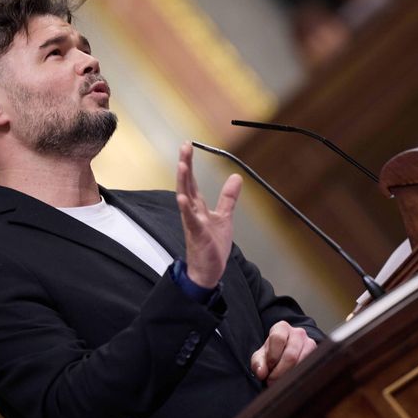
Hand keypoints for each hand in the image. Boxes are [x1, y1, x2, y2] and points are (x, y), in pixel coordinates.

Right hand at [176, 142, 241, 287]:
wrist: (208, 271)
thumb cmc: (211, 245)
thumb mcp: (224, 217)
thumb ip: (228, 197)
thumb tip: (236, 177)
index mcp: (198, 207)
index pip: (192, 181)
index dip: (189, 164)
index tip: (187, 145)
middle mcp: (192, 212)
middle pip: (187, 184)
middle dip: (185, 165)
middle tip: (184, 146)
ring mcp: (193, 222)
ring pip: (185, 198)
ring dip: (183, 181)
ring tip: (181, 164)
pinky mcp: (197, 235)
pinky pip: (190, 220)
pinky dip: (186, 209)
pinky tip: (183, 198)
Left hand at [250, 321, 316, 382]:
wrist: (287, 352)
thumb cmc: (272, 353)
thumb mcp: (261, 356)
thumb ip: (258, 363)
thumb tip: (261, 373)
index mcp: (282, 328)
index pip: (278, 339)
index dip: (272, 356)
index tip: (268, 367)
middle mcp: (298, 333)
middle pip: (290, 355)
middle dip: (279, 372)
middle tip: (272, 381)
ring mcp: (310, 343)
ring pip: (301, 363)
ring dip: (289, 376)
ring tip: (280, 381)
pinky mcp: (317, 355)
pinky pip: (309, 368)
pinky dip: (298, 376)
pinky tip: (291, 379)